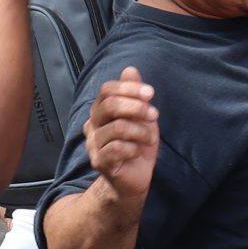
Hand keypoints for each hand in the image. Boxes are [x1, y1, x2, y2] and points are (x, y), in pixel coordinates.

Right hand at [83, 67, 158, 203]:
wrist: (134, 179)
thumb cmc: (138, 145)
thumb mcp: (142, 117)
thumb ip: (134, 94)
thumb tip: (130, 70)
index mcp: (101, 111)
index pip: (106, 90)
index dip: (128, 88)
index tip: (150, 93)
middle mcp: (93, 125)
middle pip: (108, 105)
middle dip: (136, 107)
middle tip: (154, 115)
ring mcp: (93, 144)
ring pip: (117, 127)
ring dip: (140, 131)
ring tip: (150, 139)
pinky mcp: (100, 162)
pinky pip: (117, 148)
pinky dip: (134, 147)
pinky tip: (138, 151)